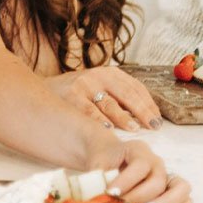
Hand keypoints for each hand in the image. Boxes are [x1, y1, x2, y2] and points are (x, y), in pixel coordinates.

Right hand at [47, 66, 162, 130]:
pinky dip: (100, 121)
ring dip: (123, 117)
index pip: (135, 87)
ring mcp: (84, 85)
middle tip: (154, 125)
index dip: (148, 103)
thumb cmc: (77, 94)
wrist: (45, 90)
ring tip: (135, 128)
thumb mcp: (100, 88)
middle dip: (142, 111)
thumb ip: (119, 98)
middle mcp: (98, 76)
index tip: (157, 118)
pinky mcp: (71, 96)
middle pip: (126, 93)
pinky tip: (108, 129)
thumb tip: (146, 118)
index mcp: (109, 73)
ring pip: (109, 103)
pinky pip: (89, 111)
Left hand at [87, 137, 192, 202]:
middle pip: (159, 179)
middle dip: (142, 195)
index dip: (127, 181)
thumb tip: (96, 197)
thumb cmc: (104, 160)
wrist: (110, 155)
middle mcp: (156, 161)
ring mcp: (167, 174)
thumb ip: (98, 176)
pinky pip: (186, 199)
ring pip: (181, 187)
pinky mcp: (172, 189)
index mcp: (138, 150)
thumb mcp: (97, 163)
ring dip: (166, 202)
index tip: (111, 193)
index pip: (139, 165)